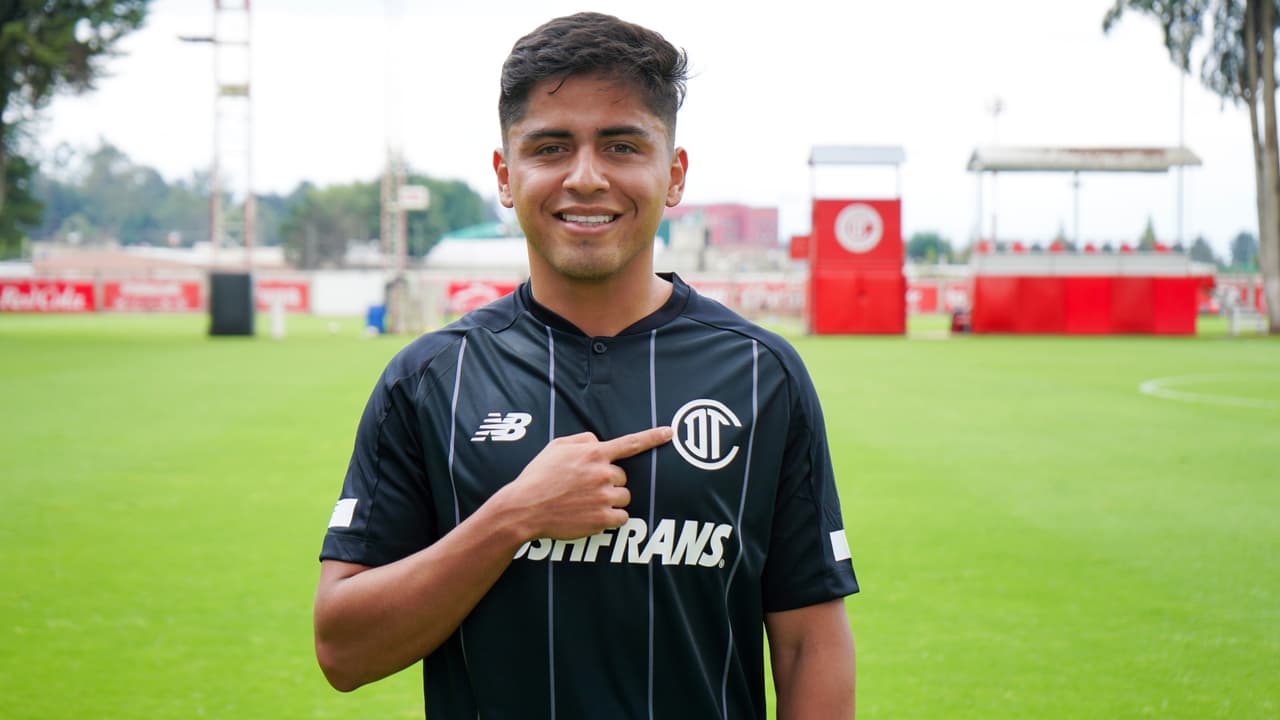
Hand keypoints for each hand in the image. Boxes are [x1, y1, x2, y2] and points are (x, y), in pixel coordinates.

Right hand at [498, 426, 672, 540]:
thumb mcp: (556, 447)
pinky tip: (592, 516)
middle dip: (610, 482)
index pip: (630, 443)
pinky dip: (612, 518)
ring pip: (624, 497)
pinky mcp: (602, 519)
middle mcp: (602, 473)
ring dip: (611, 500)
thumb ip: (582, 441)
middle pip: (623, 477)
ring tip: (586, 503)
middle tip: (585, 488)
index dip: (653, 437)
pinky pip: (622, 517)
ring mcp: (604, 497)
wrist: (524, 508)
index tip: (670, 433)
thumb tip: (599, 443)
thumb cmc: (538, 477)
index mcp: (593, 453)